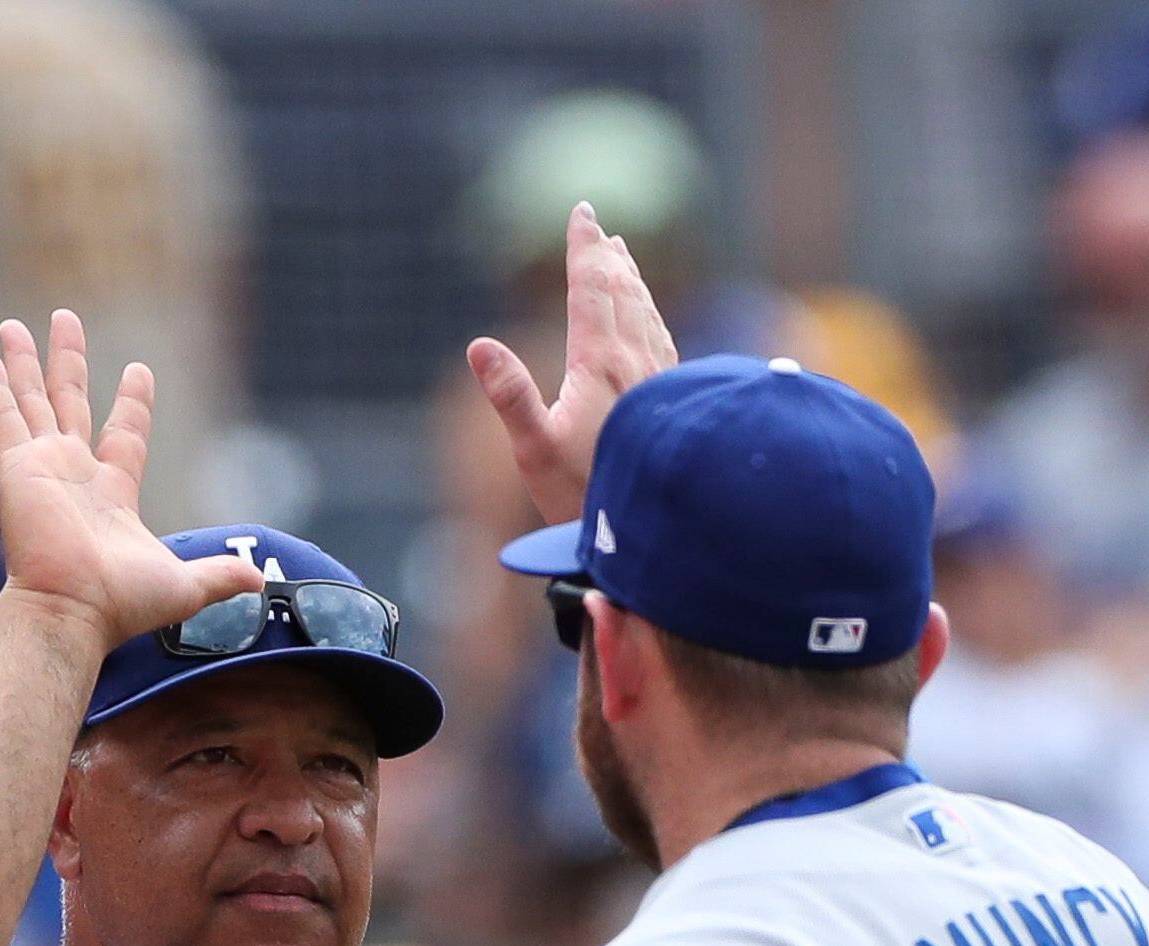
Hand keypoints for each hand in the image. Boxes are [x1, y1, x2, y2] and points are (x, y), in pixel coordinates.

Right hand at [0, 310, 260, 651]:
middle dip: (67, 362)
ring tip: (12, 325)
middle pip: (70, 402)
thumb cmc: (121, 604)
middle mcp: (73, 474)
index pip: (124, 434)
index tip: (139, 370)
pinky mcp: (16, 469)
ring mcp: (41, 468)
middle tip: (64, 319)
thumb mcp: (183, 586)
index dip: (133, 401)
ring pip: (32, 400)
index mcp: (112, 492)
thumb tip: (257, 582)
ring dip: (24, 362)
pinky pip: (3, 418)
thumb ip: (217, 576)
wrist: (73, 612)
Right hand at [466, 204, 681, 526]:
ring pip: (645, 313)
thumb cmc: (585, 498)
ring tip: (622, 258)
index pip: (591, 288)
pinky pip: (660, 340)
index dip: (584, 247)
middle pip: (622, 292)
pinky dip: (649, 314)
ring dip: (631, 281)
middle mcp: (635, 362)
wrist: (653, 531)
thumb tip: (479, 347)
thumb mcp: (534, 450)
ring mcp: (657, 380)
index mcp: (600, 364)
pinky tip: (649, 322)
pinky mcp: (669, 400)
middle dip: (607, 255)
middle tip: (596, 226)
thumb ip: (510, 395)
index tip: (581, 212)